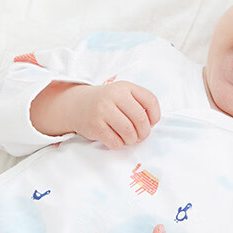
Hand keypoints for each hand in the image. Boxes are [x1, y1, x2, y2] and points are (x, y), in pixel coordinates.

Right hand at [31, 80, 159, 147]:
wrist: (76, 105)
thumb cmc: (106, 103)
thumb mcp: (122, 95)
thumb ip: (138, 103)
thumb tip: (152, 124)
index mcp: (125, 87)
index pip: (150, 100)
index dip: (155, 115)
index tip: (151, 123)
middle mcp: (114, 96)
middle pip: (140, 119)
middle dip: (144, 133)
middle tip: (140, 136)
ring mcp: (103, 110)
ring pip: (129, 132)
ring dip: (132, 140)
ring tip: (128, 138)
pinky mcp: (95, 125)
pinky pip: (115, 142)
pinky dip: (119, 144)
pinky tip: (116, 139)